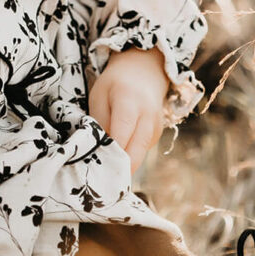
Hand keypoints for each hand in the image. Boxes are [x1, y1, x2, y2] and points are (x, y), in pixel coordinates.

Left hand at [89, 47, 170, 171]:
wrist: (144, 71)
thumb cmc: (115, 84)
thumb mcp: (99, 96)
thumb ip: (100, 123)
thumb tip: (99, 150)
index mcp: (130, 102)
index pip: (122, 135)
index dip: (111, 156)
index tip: (97, 172)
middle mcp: (148, 116)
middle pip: (135, 152)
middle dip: (118, 169)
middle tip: (100, 183)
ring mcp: (156, 126)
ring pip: (139, 156)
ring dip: (123, 166)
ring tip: (105, 173)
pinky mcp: (157, 134)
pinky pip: (141, 151)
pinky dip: (129, 157)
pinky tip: (116, 158)